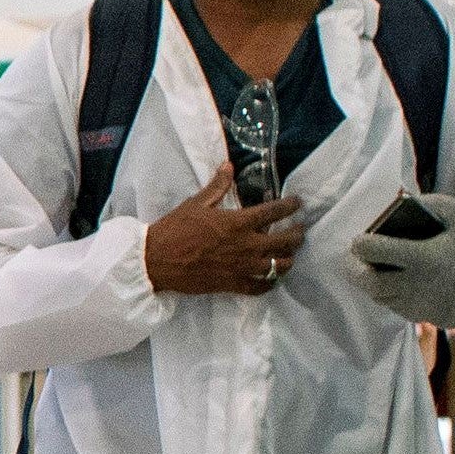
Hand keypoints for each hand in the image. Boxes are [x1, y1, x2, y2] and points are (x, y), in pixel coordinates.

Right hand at [144, 167, 306, 296]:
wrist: (155, 260)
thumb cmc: (175, 229)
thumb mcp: (196, 204)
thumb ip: (217, 187)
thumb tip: (228, 166)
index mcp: (238, 222)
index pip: (275, 211)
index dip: (291, 206)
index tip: (298, 203)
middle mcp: (246, 245)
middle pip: (286, 241)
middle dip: (297, 234)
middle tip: (298, 231)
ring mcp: (241, 267)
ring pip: (279, 266)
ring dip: (288, 259)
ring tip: (288, 255)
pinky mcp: (232, 284)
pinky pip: (260, 287)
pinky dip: (269, 283)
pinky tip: (271, 279)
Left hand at [350, 192, 454, 329]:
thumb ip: (430, 205)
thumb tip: (398, 205)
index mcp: (427, 258)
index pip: (377, 253)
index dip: (362, 244)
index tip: (359, 240)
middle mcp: (420, 287)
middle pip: (370, 283)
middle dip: (355, 269)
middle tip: (354, 258)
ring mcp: (422, 307)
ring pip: (381, 297)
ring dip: (371, 282)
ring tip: (372, 267)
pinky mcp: (425, 318)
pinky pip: (397, 307)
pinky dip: (389, 294)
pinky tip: (394, 280)